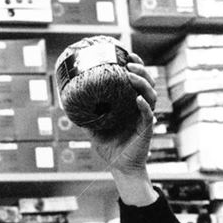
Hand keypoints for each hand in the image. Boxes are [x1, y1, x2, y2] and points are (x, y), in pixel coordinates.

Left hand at [89, 54, 156, 175]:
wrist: (120, 167)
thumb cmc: (111, 149)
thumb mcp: (95, 131)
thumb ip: (88, 119)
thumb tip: (71, 108)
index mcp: (130, 105)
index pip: (137, 81)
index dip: (135, 67)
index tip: (127, 55)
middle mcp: (140, 108)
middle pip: (147, 83)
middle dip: (141, 70)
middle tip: (129, 63)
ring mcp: (145, 117)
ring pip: (150, 95)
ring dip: (142, 83)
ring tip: (131, 75)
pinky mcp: (146, 129)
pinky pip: (148, 114)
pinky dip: (144, 105)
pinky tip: (137, 99)